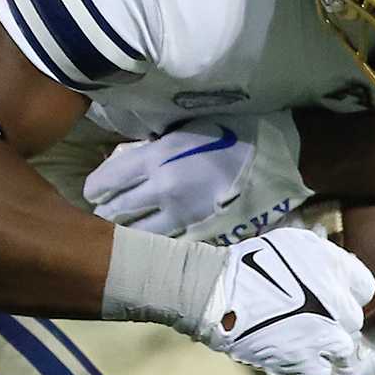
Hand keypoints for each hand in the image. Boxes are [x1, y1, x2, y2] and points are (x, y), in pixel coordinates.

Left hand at [83, 118, 308, 242]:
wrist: (278, 158)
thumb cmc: (232, 132)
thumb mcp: (184, 129)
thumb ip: (151, 146)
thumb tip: (124, 159)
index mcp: (155, 158)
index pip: (104, 183)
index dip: (95, 189)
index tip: (95, 191)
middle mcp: (161, 191)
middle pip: (114, 214)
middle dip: (106, 214)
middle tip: (105, 213)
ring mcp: (181, 218)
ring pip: (136, 236)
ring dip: (127, 234)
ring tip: (126, 230)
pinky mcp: (200, 236)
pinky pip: (167, 246)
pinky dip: (156, 246)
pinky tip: (156, 242)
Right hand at [190, 225, 374, 374]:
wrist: (222, 294)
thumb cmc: (256, 262)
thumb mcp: (298, 241)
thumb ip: (328, 255)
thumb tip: (343, 265)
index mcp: (340, 275)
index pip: (365, 288)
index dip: (347, 289)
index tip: (330, 290)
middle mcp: (340, 310)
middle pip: (354, 320)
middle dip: (338, 317)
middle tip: (314, 313)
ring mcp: (324, 340)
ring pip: (342, 348)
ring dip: (328, 343)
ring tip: (306, 336)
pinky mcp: (304, 364)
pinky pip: (320, 369)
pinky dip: (310, 363)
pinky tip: (295, 352)